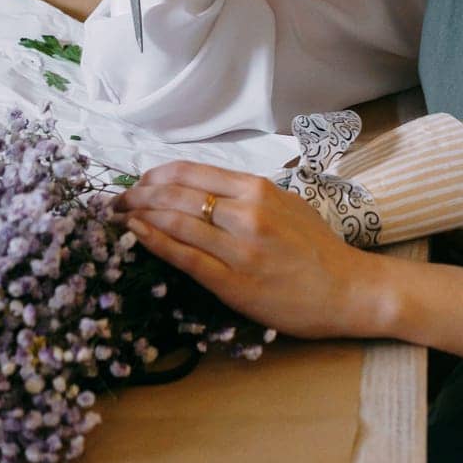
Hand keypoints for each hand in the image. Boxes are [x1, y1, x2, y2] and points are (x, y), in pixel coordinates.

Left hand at [113, 163, 384, 340]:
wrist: (350, 289)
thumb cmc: (318, 249)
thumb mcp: (286, 205)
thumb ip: (247, 196)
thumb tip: (204, 192)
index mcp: (257, 189)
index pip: (190, 173)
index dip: (152, 175)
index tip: (134, 183)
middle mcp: (246, 211)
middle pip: (175, 193)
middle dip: (136, 194)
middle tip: (113, 201)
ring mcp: (239, 247)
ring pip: (175, 221)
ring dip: (138, 216)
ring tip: (116, 217)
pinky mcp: (234, 281)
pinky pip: (185, 257)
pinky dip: (154, 242)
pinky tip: (135, 235)